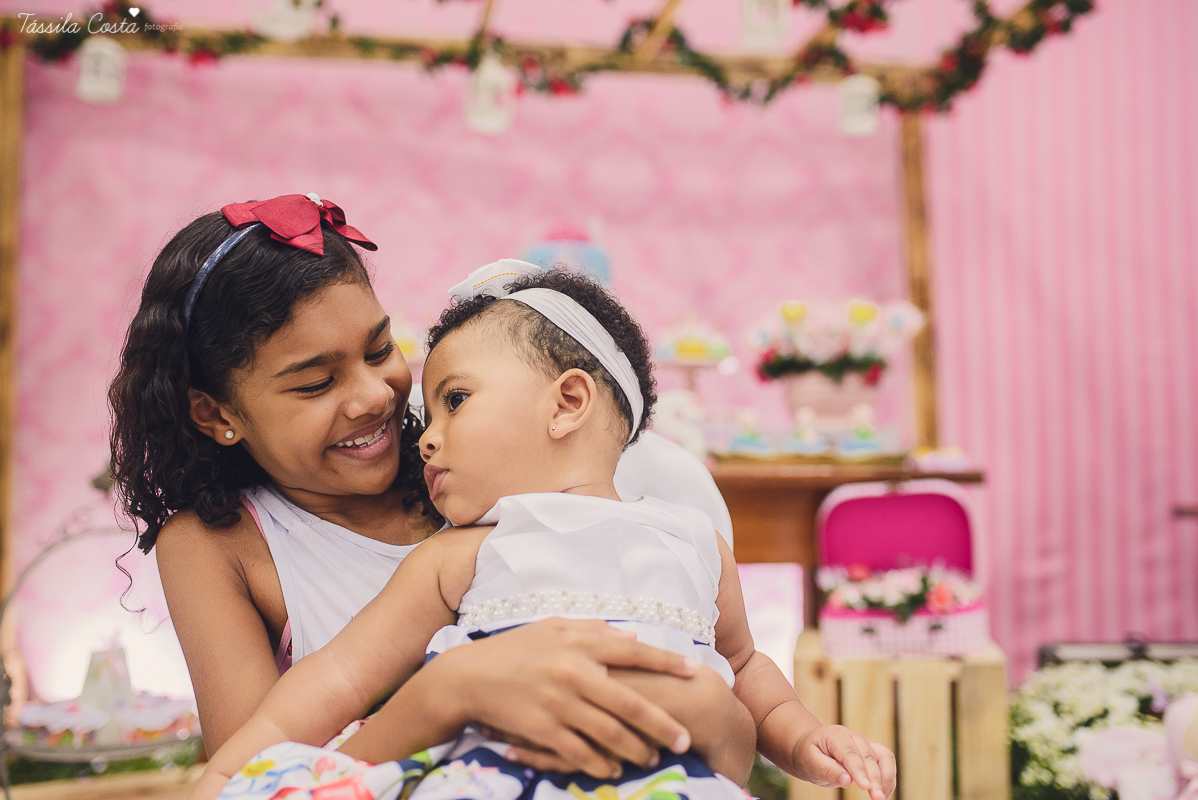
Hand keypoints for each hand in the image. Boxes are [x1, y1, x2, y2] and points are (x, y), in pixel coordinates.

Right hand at [435, 618, 697, 779]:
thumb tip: (631, 635)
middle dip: (663, 724)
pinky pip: (580, 753)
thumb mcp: (551, 627)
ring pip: (610, 734)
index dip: (666, 663)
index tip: (695, 672)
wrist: (468, 677)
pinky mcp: (542, 730)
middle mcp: (573, 673)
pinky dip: (601, 763)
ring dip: (636, 749)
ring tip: (653, 758)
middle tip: (685, 740)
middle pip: (630, 703)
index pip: (633, 652)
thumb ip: (592, 630)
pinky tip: (614, 769)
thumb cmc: (513, 649)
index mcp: (578, 644)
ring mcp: (558, 704)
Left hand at [791, 724, 895, 799]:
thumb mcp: (810, 762)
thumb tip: (847, 781)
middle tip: (877, 798)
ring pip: (884, 756)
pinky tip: (882, 793)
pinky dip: (888, 778)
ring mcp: (865, 743)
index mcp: (836, 735)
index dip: (859, 770)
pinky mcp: (872, 752)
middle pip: (869, 756)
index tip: (865, 787)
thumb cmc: (809, 755)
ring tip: (881, 798)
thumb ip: (827, 769)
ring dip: (886, 778)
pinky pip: (886, 762)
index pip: (850, 753)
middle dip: (875, 779)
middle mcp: (854, 736)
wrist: (810, 747)